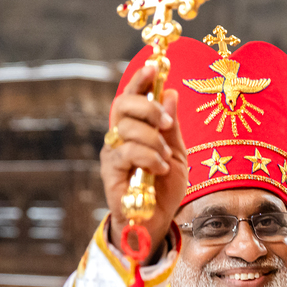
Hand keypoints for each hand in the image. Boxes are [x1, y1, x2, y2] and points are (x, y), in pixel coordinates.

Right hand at [102, 65, 189, 257]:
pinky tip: (159, 169)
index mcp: (137, 128)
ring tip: (165, 160)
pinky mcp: (110, 171)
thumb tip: (170, 92)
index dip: (140, 80)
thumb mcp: (177, 152)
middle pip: (123, 105)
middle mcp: (120, 136)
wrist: (158, 220)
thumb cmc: (165, 187)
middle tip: (166, 124)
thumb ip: (172, 126)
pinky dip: (149, 157)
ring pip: (128, 129)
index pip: (133, 96)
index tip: (154, 66)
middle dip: (148, 108)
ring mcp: (113, 152)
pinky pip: (128, 152)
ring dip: (154, 141)